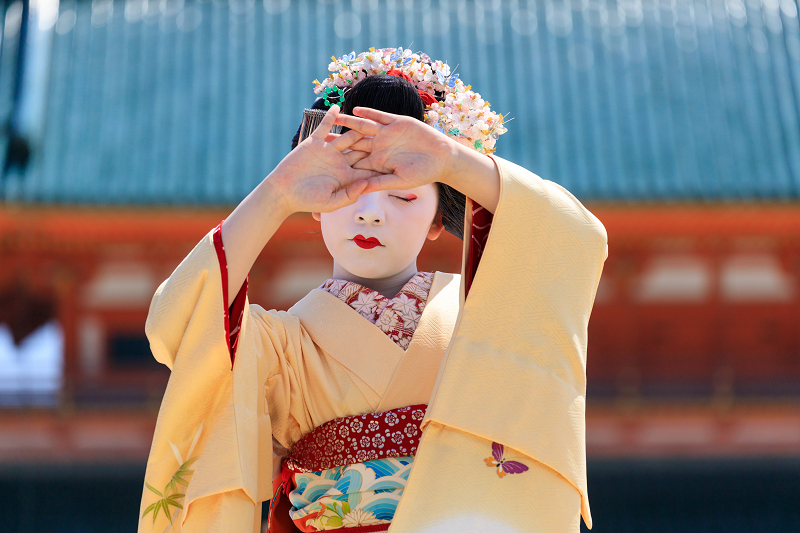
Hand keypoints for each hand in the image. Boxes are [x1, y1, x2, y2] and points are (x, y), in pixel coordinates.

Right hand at [269, 105, 381, 215]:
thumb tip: (367, 183)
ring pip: (346, 136)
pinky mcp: (315, 143)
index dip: (381, 164)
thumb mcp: (331, 202)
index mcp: (346, 176)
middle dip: (374, 142)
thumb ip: (349, 194)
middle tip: (391, 132)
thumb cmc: (307, 200)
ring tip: (370, 116)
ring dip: (357, 126)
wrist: (283, 191)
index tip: (397, 159)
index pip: (366, 168)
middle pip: (360, 149)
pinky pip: (325, 127)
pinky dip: (330, 117)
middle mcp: (340, 162)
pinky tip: (338, 107)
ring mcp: (328, 151)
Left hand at [333, 107, 455, 192]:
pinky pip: (379, 116)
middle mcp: (379, 147)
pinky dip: (368, 113)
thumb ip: (379, 183)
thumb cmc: (423, 173)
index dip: (339, 162)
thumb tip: (359, 189)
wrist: (442, 157)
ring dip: (348, 122)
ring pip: (363, 127)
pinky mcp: (396, 122)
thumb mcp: (399, 180)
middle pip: (353, 143)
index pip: (355, 162)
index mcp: (378, 162)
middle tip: (317, 139)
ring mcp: (386, 134)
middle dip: (337, 141)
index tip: (321, 165)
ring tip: (332, 116)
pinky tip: (355, 109)